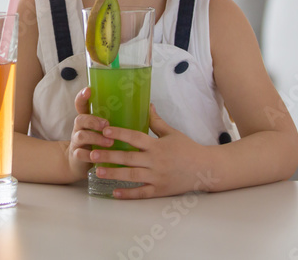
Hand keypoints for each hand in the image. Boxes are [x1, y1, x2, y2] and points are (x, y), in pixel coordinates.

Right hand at [65, 87, 114, 180]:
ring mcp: (77, 141)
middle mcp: (81, 128)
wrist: (84, 164)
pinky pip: (79, 153)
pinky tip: (96, 157)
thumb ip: (123, 120)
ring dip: (95, 138)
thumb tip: (149, 106)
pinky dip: (87, 155)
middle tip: (106, 125)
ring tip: (110, 143)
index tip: (89, 90)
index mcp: (89, 118)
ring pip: (81, 136)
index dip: (83, 97)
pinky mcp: (77, 155)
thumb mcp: (110, 130)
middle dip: (93, 121)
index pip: (82, 104)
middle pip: (81, 118)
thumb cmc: (102, 143)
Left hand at [89, 105, 215, 198]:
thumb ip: (156, 121)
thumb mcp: (172, 133)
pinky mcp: (160, 190)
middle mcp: (155, 161)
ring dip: (113, 174)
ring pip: (132, 176)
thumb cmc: (188, 149)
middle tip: (92, 153)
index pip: (135, 138)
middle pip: (128, 158)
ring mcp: (157, 177)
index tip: (104, 130)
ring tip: (97, 171)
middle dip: (109, 155)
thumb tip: (147, 104)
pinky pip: (141, 193)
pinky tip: (114, 193)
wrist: (205, 169)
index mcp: (157, 145)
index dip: (119, 134)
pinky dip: (128, 194)